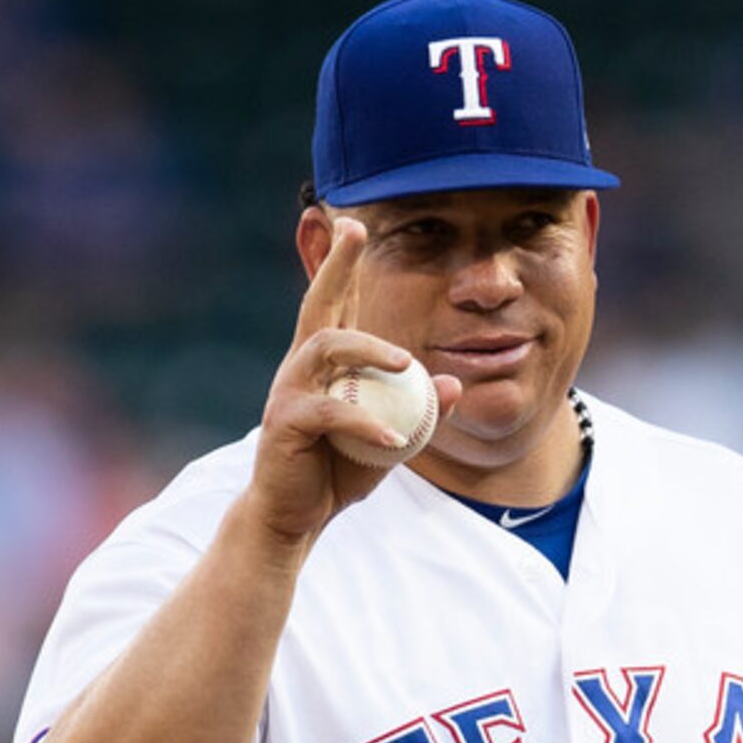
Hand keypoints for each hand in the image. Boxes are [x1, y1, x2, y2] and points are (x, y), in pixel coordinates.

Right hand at [248, 218, 464, 546]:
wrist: (291, 517)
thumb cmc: (335, 472)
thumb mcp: (388, 440)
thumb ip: (419, 412)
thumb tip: (456, 384)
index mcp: (322, 365)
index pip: (333, 305)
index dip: (342, 266)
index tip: (354, 225)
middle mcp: (300, 367)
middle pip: (317, 304)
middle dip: (334, 265)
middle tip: (355, 231)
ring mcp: (290, 391)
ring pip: (326, 347)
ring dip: (369, 348)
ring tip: (407, 363)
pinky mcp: (286, 423)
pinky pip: (331, 413)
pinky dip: (367, 425)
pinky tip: (396, 439)